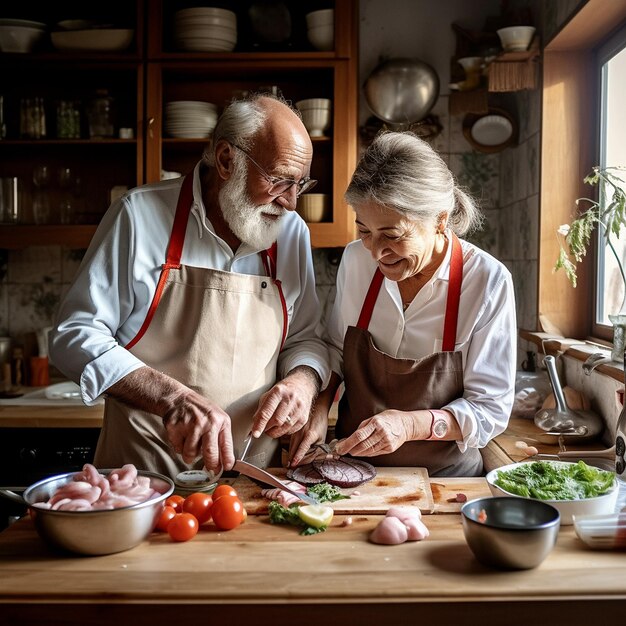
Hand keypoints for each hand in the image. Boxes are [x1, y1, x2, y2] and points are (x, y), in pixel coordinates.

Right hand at [107, 367, 234, 473]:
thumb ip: (221, 438)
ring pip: (190, 455)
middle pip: (209, 453)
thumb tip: (225, 461)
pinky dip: (179, 446)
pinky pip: (177, 449)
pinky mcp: (175, 428)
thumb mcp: (217, 419)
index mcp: (220, 421)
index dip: (227, 460)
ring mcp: (190, 425)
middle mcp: (206, 423)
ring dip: (190, 454)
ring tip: (191, 442)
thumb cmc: (200, 411)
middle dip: (210, 464)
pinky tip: (181, 435)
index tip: (226, 468)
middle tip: (210, 467)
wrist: (179, 399)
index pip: (226, 445)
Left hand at [251, 366, 319, 439]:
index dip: (260, 424)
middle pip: (276, 421)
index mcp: (278, 392)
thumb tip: (255, 425)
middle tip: (263, 427)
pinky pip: (291, 430)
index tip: (255, 433)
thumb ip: (261, 409)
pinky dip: (284, 431)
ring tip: (272, 427)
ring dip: (275, 431)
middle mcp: (290, 399)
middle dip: (267, 428)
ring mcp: (299, 408)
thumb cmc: (282, 392)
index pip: (267, 412)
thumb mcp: (269, 395)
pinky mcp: (304, 417)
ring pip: (284, 428)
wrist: (302, 386)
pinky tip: (282, 426)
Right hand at [288, 404, 328, 466]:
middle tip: (290, 469)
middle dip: (291, 459)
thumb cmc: (321, 423)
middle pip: (293, 449)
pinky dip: (290, 448)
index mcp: (310, 434)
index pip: (302, 448)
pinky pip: (290, 441)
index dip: (298, 457)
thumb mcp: (322, 438)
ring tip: (289, 464)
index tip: (294, 465)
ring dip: (290, 455)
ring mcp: (295, 431)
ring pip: (290, 445)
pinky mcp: (293, 430)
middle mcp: (300, 432)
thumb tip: (311, 459)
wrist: (317, 408)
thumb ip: (317, 448)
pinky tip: (290, 454)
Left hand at [334, 409, 424, 456]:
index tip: (340, 447)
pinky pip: (375, 453)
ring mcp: (387, 442)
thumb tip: (349, 438)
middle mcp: (382, 433)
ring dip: (357, 453)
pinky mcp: (390, 449)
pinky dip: (366, 453)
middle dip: (350, 449)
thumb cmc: (387, 419)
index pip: (359, 435)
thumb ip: (362, 428)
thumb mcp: (373, 418)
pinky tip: (361, 452)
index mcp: (376, 423)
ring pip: (368, 451)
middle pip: (363, 445)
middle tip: (342, 451)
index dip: (348, 443)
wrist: (405, 424)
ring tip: (351, 451)